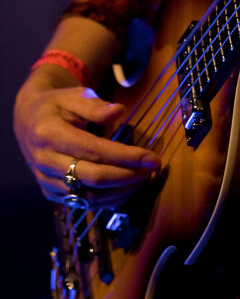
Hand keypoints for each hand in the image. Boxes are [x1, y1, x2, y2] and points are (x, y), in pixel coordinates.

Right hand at [14, 66, 159, 209]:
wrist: (29, 120)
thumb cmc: (58, 105)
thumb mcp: (74, 95)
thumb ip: (96, 105)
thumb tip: (119, 112)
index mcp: (49, 134)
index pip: (94, 151)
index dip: (126, 156)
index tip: (151, 158)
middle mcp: (45, 161)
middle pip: (92, 178)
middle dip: (127, 176)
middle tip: (151, 169)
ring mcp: (46, 180)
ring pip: (87, 196)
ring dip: (119, 191)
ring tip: (142, 179)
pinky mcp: (49, 192)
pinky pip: (80, 203)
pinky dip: (106, 199)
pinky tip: (124, 189)